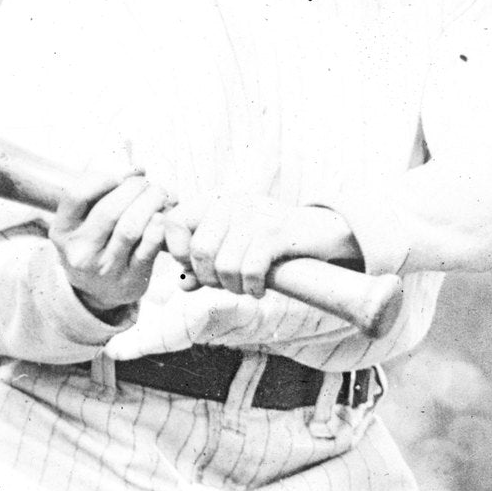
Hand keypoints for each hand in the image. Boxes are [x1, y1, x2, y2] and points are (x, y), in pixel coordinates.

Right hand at [50, 170, 171, 313]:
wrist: (96, 292)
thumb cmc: (93, 243)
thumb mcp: (80, 220)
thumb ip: (100, 190)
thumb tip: (137, 168)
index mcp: (62, 231)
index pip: (77, 195)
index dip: (103, 178)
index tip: (120, 175)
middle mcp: (79, 252)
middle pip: (109, 211)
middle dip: (134, 188)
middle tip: (147, 183)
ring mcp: (104, 269)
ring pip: (130, 228)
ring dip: (150, 203)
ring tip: (158, 194)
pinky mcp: (129, 280)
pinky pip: (147, 249)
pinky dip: (157, 228)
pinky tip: (160, 217)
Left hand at [164, 198, 360, 294]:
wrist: (318, 232)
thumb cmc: (269, 243)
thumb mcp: (232, 247)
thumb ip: (204, 265)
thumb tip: (183, 285)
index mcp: (214, 201)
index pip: (173, 223)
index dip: (179, 253)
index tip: (197, 266)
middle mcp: (231, 202)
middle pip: (200, 252)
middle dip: (210, 279)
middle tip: (228, 284)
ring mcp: (254, 216)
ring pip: (225, 266)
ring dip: (234, 287)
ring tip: (246, 287)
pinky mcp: (276, 232)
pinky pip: (250, 270)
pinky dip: (253, 288)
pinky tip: (260, 289)